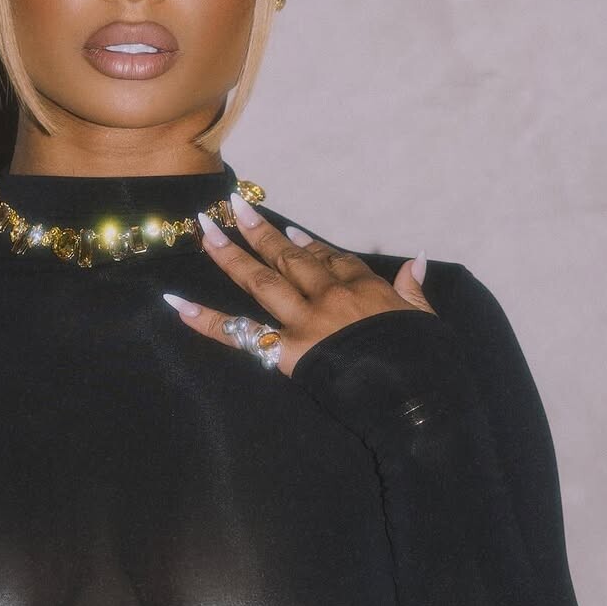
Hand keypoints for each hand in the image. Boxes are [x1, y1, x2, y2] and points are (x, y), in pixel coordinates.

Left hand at [163, 192, 434, 376]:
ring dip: (230, 254)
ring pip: (261, 281)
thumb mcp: (427, 320)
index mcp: (365, 288)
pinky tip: (178, 305)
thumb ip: (414, 289)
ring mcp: (306, 321)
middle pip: (289, 259)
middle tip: (234, 207)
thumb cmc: (429, 363)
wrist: (419, 398)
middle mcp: (330, 296)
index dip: (307, 246)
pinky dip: (208, 321)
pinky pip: (241, 335)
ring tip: (205, 229)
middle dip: (260, 232)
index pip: (330, 259)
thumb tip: (416, 260)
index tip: (287, 233)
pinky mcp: (289, 352)